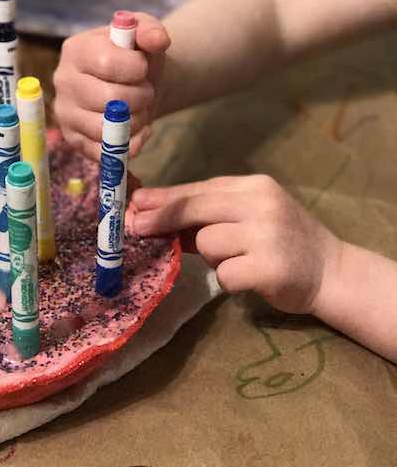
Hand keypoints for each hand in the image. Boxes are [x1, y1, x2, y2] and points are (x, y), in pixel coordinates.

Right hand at [53, 14, 169, 160]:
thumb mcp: (143, 33)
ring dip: (136, 121)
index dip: (136, 68)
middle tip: (145, 91)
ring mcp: (65, 113)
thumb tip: (157, 40)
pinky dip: (129, 145)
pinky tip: (137, 130)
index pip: (107, 64)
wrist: (135, 82)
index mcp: (76, 49)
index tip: (142, 67)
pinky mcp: (74, 140)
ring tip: (139, 109)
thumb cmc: (135, 55)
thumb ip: (150, 29)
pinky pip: (104, 152)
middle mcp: (63, 81)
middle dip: (140, 97)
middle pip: (109, 100)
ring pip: (106, 129)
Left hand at [126, 175, 343, 314]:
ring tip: (239, 260)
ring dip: (212, 257)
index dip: (164, 199)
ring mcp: (268, 235)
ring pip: (207, 243)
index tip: (135, 205)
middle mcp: (262, 205)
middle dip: (164, 219)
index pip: (199, 189)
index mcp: (255, 187)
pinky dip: (228, 279)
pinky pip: (224, 273)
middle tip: (137, 228)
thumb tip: (150, 216)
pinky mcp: (270, 268)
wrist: (331, 271)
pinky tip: (248, 277)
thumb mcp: (247, 218)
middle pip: (196, 208)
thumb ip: (206, 216)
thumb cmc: (281, 242)